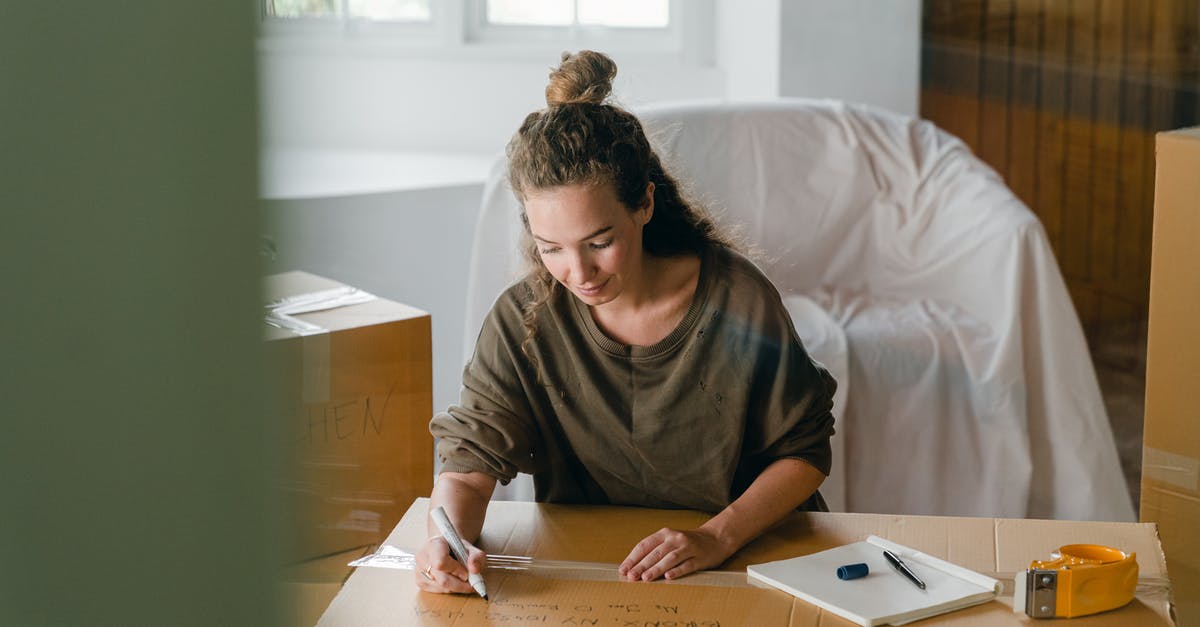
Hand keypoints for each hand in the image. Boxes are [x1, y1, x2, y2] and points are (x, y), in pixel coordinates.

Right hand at [414, 535, 487, 593]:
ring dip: (457, 587)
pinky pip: (438, 591)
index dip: (456, 570)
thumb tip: (475, 570)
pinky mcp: (420, 582)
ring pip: (442, 588)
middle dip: (460, 584)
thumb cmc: (455, 547)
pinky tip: (453, 580)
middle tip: (471, 582)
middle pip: (443, 579)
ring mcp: (419, 571)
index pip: (441, 562)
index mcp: (433, 544)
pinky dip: (450, 589)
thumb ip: (476, 557)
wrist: (444, 547)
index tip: (466, 572)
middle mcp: (422, 557)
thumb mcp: (470, 547)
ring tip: (462, 578)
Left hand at [618, 527, 733, 581]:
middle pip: (656, 553)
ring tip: (645, 578)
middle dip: (641, 565)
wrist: (715, 539)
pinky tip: (668, 577)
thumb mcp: (669, 540)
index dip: (633, 558)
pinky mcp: (700, 558)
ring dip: (656, 568)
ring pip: (670, 558)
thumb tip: (634, 566)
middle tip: (631, 577)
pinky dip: (677, 571)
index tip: (624, 569)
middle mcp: (675, 538)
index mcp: (665, 533)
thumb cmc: (687, 543)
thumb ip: (654, 550)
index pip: (645, 545)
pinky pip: (687, 565)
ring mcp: (688, 547)